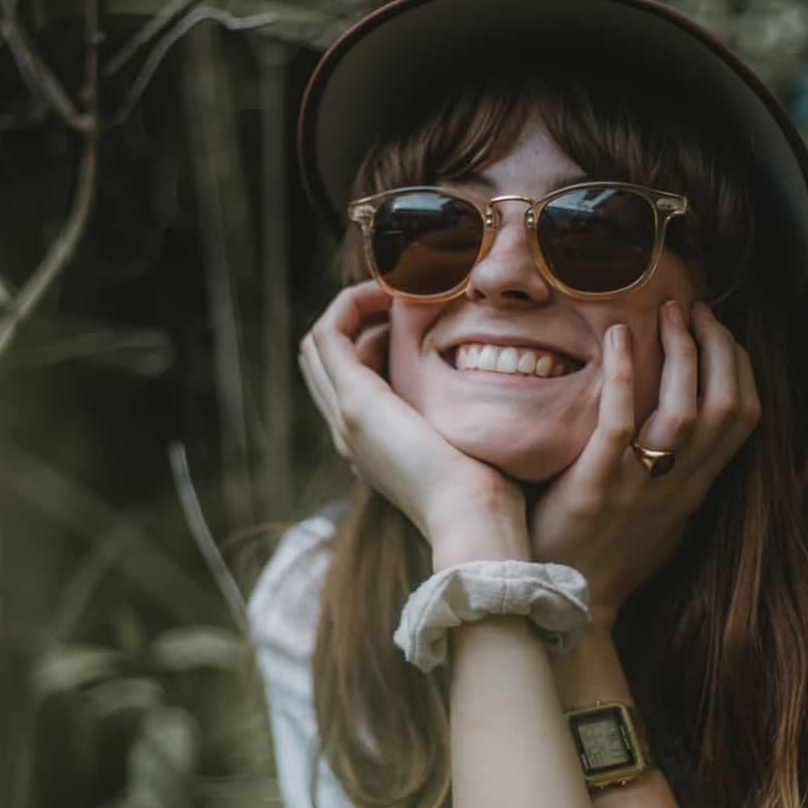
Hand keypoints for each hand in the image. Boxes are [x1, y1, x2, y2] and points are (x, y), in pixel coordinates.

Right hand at [297, 281, 525, 555]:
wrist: (472, 518)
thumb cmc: (487, 491)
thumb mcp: (469, 447)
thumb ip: (462, 420)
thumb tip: (485, 385)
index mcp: (372, 443)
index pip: (349, 379)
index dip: (371, 339)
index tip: (415, 321)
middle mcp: (348, 429)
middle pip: (323, 360)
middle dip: (356, 319)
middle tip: (403, 298)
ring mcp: (345, 413)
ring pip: (320, 343)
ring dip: (352, 306)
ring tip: (397, 290)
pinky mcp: (355, 399)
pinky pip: (328, 333)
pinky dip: (351, 303)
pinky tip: (391, 293)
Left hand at [528, 300, 760, 626]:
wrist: (565, 610)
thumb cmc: (606, 559)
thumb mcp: (660, 522)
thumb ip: (678, 480)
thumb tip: (687, 435)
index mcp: (695, 491)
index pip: (744, 419)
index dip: (739, 367)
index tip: (719, 332)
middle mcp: (677, 488)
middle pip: (726, 407)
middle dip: (718, 348)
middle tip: (694, 309)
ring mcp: (638, 488)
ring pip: (684, 412)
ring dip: (680, 352)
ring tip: (666, 313)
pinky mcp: (594, 488)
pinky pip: (619, 424)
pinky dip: (622, 375)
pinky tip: (616, 337)